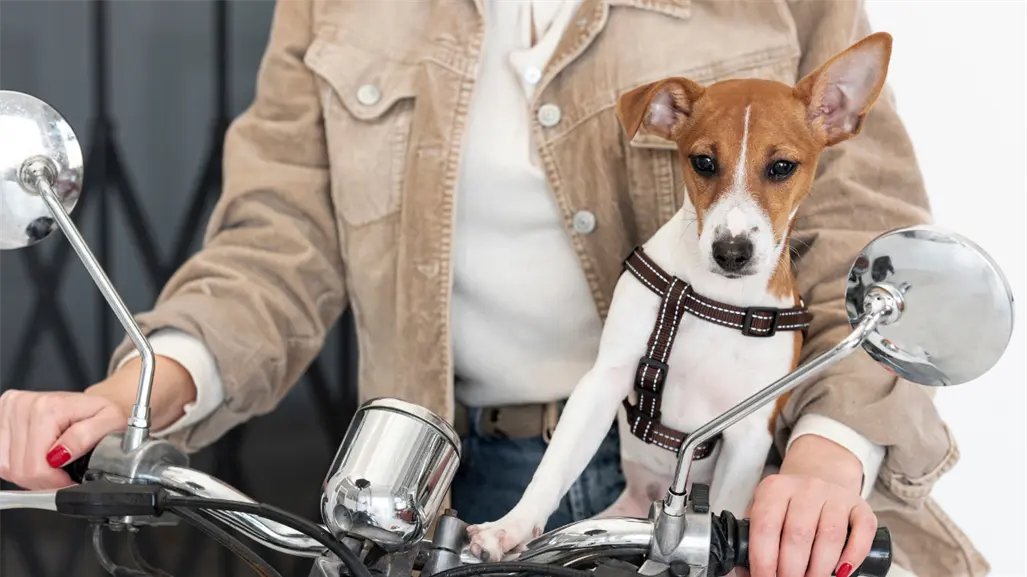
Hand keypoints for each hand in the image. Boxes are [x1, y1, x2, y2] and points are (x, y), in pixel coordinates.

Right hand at [0, 355, 195, 489]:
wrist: (95, 402)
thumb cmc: (103, 413)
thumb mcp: (110, 423)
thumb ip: (86, 437)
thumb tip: (62, 453)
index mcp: (48, 407)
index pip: (36, 465)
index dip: (55, 481)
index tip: (70, 478)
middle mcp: (22, 405)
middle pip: (20, 469)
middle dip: (44, 480)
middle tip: (63, 475)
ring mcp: (7, 410)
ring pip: (7, 467)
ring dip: (30, 474)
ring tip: (53, 465)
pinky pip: (2, 460)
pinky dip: (19, 466)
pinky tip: (38, 458)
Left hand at [745, 435, 875, 576]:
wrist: (822, 474)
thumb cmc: (789, 503)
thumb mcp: (766, 510)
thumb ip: (754, 538)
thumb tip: (744, 572)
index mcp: (775, 488)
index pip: (765, 526)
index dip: (763, 560)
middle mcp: (806, 487)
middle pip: (798, 534)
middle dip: (791, 571)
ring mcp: (836, 496)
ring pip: (830, 536)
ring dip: (819, 569)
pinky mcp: (860, 506)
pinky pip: (862, 531)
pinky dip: (853, 555)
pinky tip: (841, 572)